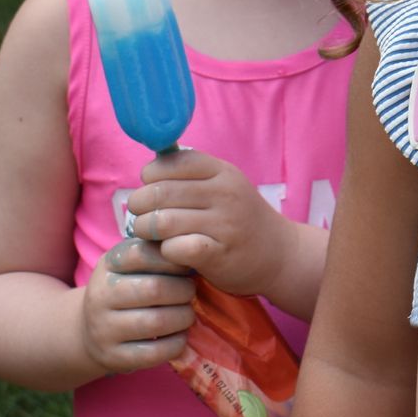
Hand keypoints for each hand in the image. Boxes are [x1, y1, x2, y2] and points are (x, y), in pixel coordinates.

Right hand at [80, 236, 196, 373]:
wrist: (90, 331)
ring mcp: (103, 329)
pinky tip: (180, 337)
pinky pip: (154, 353)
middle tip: (191, 292)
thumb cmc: (127, 289)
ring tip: (187, 314)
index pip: (143, 253)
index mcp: (108, 266)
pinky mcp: (113, 357)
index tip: (186, 266)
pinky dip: (176, 344)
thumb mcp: (134, 265)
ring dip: (183, 317)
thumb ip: (159, 253)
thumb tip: (195, 247)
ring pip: (156, 322)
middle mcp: (100, 296)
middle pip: (154, 289)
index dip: (173, 258)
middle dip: (184, 291)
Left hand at [123, 148, 287, 297]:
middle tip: (142, 217)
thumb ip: (190, 176)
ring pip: (161, 222)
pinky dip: (165, 251)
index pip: (171, 162)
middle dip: (139, 207)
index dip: (150, 176)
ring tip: (152, 236)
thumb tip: (149, 169)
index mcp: (222, 172)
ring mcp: (224, 224)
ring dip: (146, 231)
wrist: (279, 253)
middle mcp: (225, 194)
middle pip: (159, 193)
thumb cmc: (239, 218)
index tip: (150, 189)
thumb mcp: (223, 186)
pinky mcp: (219, 254)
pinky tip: (172, 252)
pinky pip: (175, 248)